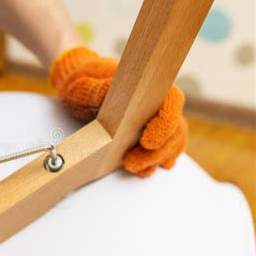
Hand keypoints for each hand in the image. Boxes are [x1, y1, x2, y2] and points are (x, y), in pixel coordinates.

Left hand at [50, 46, 186, 176]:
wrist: (81, 93)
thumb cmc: (83, 86)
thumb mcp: (82, 86)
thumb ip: (94, 89)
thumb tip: (107, 91)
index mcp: (147, 85)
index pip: (172, 100)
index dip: (166, 122)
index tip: (146, 142)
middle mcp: (158, 103)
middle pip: (174, 128)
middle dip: (156, 151)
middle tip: (131, 163)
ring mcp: (157, 120)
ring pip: (171, 142)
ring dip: (155, 159)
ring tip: (132, 167)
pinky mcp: (150, 136)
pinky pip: (164, 150)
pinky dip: (157, 161)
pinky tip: (144, 170)